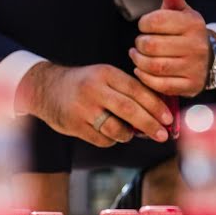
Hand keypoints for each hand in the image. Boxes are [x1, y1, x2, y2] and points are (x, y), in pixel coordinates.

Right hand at [15, 62, 173, 146]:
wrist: (47, 89)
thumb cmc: (84, 84)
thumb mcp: (104, 77)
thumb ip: (128, 90)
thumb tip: (158, 112)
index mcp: (105, 74)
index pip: (137, 90)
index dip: (156, 106)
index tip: (168, 119)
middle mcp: (94, 89)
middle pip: (129, 110)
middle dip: (149, 125)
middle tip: (161, 135)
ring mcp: (83, 108)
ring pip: (116, 128)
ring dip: (128, 135)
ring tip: (130, 133)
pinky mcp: (74, 125)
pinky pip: (102, 139)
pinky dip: (111, 140)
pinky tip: (110, 135)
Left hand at [129, 0, 210, 96]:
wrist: (208, 59)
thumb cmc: (185, 32)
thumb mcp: (181, 11)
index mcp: (193, 23)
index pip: (156, 21)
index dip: (143, 24)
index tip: (144, 26)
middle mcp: (196, 45)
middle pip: (152, 45)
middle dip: (139, 43)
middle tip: (140, 43)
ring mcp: (194, 67)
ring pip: (154, 66)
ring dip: (139, 61)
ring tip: (137, 55)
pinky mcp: (190, 86)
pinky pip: (160, 85)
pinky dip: (145, 77)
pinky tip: (142, 70)